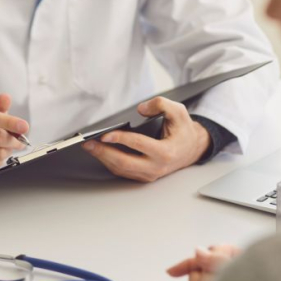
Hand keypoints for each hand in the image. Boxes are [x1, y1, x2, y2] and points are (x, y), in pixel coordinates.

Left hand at [82, 97, 210, 181]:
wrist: (191, 149)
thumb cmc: (183, 130)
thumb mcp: (178, 112)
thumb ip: (161, 105)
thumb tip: (141, 109)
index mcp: (166, 152)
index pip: (139, 145)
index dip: (121, 139)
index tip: (105, 134)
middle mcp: (156, 166)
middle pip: (125, 163)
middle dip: (104, 153)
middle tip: (88, 144)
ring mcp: (149, 174)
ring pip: (121, 169)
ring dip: (103, 158)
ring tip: (89, 147)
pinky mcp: (143, 176)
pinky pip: (123, 171)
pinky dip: (109, 162)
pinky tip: (99, 152)